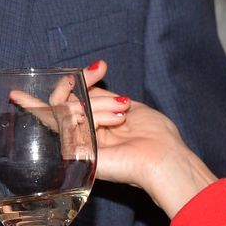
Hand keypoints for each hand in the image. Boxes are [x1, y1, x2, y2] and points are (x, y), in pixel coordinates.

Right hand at [82, 67, 217, 217]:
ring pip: (67, 109)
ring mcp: (75, 143)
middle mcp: (81, 134)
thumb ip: (101, 97)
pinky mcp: (73, 152)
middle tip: (101, 73)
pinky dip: (95, 114)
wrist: (162, 158)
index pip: (71, 97)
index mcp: (92, 125)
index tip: (100, 67)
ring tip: (121, 113)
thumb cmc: (154, 135)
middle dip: (82, 82)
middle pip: (63, 100)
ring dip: (98, 104)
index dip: (80, 79)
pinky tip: (116, 120)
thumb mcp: (126, 106)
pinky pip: (70, 123)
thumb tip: (83, 82)